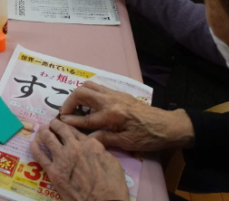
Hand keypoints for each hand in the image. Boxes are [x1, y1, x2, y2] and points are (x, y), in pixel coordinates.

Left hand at [30, 119, 128, 200]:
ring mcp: (62, 158)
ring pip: (47, 137)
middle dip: (54, 125)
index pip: (75, 130)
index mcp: (90, 144)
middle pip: (60, 129)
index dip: (68, 127)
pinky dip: (35, 147)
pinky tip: (33, 143)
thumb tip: (93, 148)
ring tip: (41, 130)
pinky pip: (40, 155)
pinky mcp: (53, 171)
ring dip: (43, 132)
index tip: (64, 126)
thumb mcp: (112, 163)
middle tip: (51, 124)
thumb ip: (100, 151)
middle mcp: (74, 147)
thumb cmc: (112, 187)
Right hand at [58, 82, 194, 151]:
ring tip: (74, 107)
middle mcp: (111, 100)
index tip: (60, 123)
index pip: (86, 118)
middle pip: (82, 93)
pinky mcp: (119, 93)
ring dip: (78, 94)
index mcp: (112, 114)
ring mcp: (115, 94)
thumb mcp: (127, 143)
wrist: (168, 125)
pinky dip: (88, 93)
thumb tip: (85, 139)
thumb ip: (105, 139)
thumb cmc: (149, 137)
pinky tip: (88, 104)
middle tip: (65, 113)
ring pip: (89, 85)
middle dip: (69, 102)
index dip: (72, 121)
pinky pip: (98, 87)